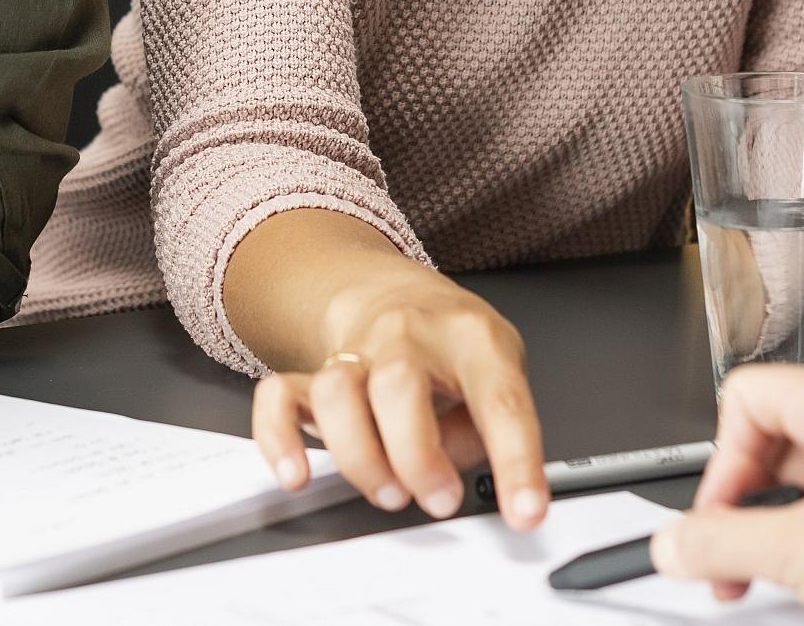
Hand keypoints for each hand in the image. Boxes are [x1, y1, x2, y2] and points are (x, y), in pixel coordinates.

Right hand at [248, 276, 548, 528]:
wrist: (393, 293)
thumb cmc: (453, 344)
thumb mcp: (498, 369)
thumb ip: (482, 426)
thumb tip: (446, 473)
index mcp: (471, 336)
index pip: (499, 400)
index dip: (515, 461)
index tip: (525, 511)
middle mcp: (407, 336)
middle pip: (397, 385)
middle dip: (417, 457)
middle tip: (439, 498)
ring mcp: (355, 350)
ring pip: (336, 393)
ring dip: (361, 458)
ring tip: (389, 491)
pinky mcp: (312, 371)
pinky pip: (278, 398)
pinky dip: (280, 441)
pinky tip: (297, 474)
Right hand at [650, 363, 803, 617]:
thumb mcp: (795, 549)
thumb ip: (719, 542)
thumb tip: (676, 543)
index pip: (743, 400)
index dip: (719, 464)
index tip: (713, 519)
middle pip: (768, 442)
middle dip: (743, 507)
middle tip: (732, 558)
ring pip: (802, 478)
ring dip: (777, 529)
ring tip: (778, 572)